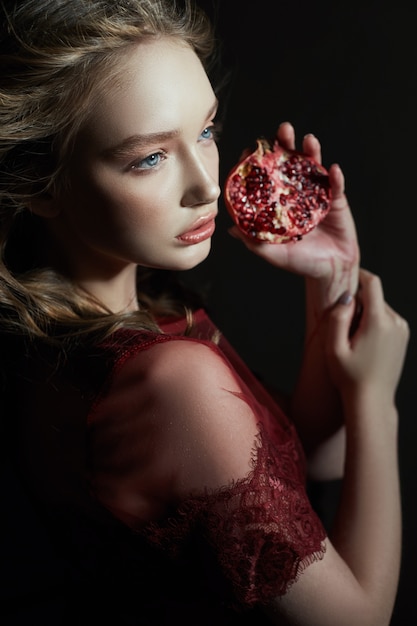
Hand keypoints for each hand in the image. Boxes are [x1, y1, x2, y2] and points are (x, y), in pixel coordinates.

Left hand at [229, 122, 359, 299]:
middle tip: (283, 130)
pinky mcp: (336, 200)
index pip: (267, 176)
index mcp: (279, 202)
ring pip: (314, 167)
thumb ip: (254, 242)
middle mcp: (297, 192)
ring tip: (308, 140)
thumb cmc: (301, 262)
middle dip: (287, 144)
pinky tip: (333, 169)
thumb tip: (231, 229)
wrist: (330, 270)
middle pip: (290, 163)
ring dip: (312, 151)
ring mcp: (317, 193)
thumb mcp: (273, 253)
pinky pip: (336, 186)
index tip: (250, 150)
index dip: (259, 162)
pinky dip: (335, 177)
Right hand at [324, 268, 408, 405]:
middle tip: (342, 322)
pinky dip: (373, 323)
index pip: (373, 283)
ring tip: (352, 337)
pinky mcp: (402, 336)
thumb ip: (338, 318)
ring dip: (365, 314)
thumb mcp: (333, 348)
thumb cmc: (349, 378)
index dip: (359, 275)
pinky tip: (363, 342)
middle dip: (358, 302)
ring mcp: (401, 330)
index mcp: (378, 322)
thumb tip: (347, 296)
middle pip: (374, 297)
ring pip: (379, 308)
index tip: (346, 277)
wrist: (372, 400)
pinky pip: (386, 319)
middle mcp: (395, 322)